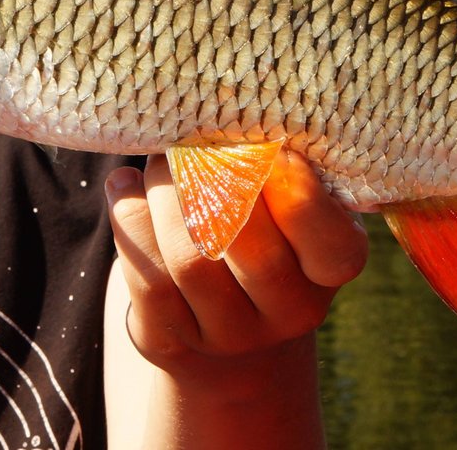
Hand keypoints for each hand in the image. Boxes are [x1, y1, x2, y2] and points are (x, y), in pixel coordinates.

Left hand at [105, 149, 367, 396]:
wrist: (228, 313)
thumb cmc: (263, 225)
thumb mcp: (287, 198)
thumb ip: (278, 165)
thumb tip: (233, 115)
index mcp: (331, 270)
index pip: (329, 243)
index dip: (299, 192)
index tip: (271, 149)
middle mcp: (291, 311)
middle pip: (253, 249)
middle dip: (215, 182)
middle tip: (193, 144)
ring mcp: (231, 336)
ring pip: (191, 262)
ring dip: (165, 196)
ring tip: (159, 163)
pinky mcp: (174, 340)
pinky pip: (147, 280)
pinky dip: (129, 220)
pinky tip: (124, 187)